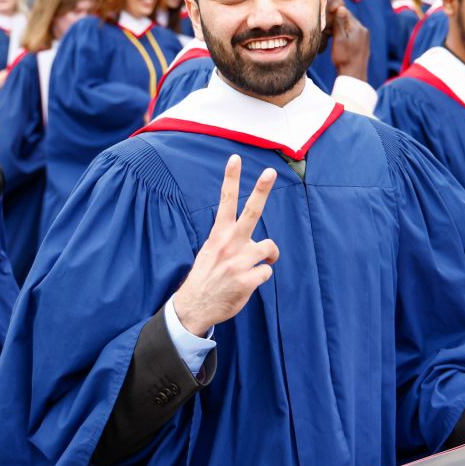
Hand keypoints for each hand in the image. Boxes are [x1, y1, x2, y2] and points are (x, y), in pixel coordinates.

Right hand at [172, 155, 280, 335]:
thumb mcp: (210, 251)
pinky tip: (247, 284)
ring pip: (268, 248)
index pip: (225, 201)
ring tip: (254, 266)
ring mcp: (239, 262)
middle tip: (270, 172)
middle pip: (251, 212)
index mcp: (219, 235)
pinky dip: (261, 278)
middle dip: (261, 190)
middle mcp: (230, 244)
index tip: (235, 158)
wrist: (194, 307)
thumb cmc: (206, 277)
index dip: (231, 179)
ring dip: (266, 257)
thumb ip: (229, 240)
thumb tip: (251, 239)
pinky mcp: (248, 280)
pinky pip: (267, 272)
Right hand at [329, 0, 369, 81]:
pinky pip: (353, 34)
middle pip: (348, 19)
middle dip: (338, 21)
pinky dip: (346, 34)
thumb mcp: (339, 40)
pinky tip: (340, 42)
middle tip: (327, 29)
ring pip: (350, 26)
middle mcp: (364, 30)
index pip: (345, 12)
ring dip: (341, 28)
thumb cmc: (344, 59)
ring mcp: (365, 37)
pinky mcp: (363, 43)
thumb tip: (341, 7)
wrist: (354, 76)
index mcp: (358, 27)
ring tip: (332, 36)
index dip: (334, 14)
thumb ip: (340, 23)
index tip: (326, 20)